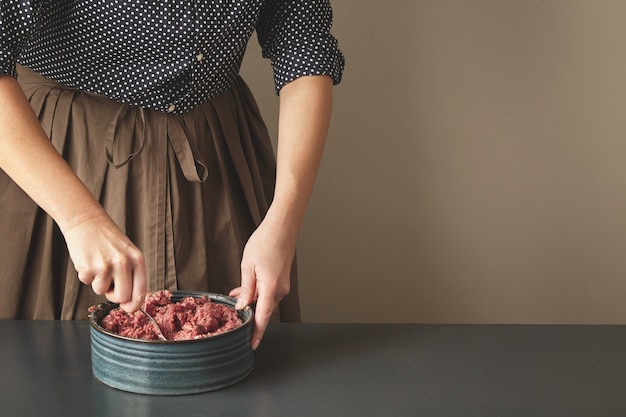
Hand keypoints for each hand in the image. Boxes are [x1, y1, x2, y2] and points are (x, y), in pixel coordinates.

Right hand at [62, 210, 146, 312]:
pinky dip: (85, 275)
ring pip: (101, 292)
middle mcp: (124, 263)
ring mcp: (106, 266)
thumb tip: (129, 303)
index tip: (129, 309)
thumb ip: (131, 274)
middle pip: (122, 298)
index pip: (141, 292)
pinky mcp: (88, 267)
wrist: (86, 220)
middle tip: (110, 283)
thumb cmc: (107, 239)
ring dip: (98, 282)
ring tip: (98, 264)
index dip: (134, 305)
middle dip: (114, 296)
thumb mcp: (127, 253)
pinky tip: (88, 260)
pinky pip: (86, 283)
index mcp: (137, 260)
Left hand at [229, 217, 294, 349]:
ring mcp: (283, 285)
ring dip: (251, 301)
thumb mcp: (248, 266)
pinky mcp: (282, 279)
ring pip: (265, 300)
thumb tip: (243, 305)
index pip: (263, 317)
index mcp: (271, 288)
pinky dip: (257, 293)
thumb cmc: (265, 242)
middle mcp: (280, 290)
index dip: (257, 333)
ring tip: (235, 295)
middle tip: (232, 312)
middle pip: (263, 309)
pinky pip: (269, 292)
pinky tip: (246, 288)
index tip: (252, 345)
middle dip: (249, 312)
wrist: (282, 228)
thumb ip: (246, 289)